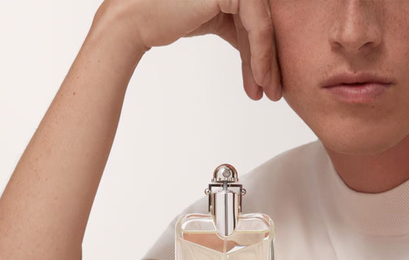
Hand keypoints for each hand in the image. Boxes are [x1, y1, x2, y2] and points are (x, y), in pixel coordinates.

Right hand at [99, 0, 281, 100]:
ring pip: (263, 26)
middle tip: (274, 92)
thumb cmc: (162, 18)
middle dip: (269, 61)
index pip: (255, 18)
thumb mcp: (209, 20)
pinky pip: (258, 25)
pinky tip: (262, 78)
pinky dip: (261, 54)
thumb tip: (257, 53)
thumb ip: (234, 26)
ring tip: (269, 92)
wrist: (134, 18)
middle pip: (262, 22)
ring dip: (267, 63)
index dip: (262, 52)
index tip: (265, 83)